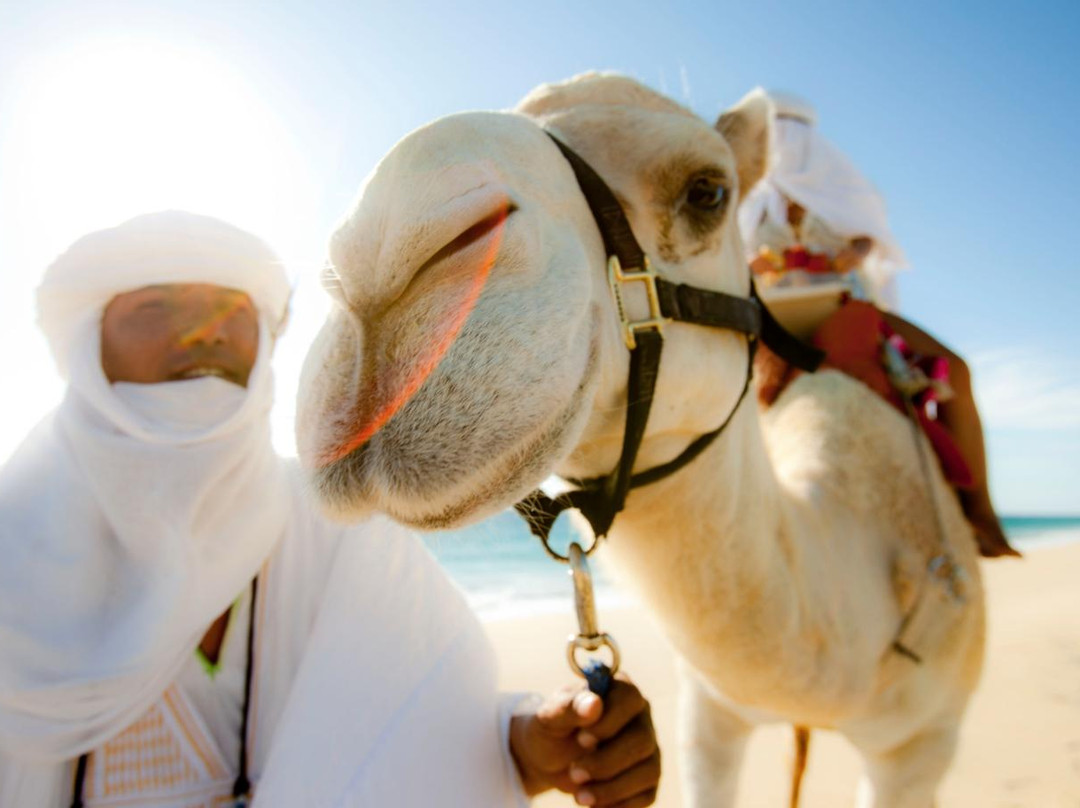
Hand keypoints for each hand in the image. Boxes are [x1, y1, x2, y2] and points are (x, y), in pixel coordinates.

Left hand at [509, 676, 659, 806]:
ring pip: (648, 770)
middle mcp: (639, 716)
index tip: (581, 739)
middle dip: (607, 762)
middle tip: (574, 772)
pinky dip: (620, 805)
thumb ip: (569, 707)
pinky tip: (594, 806)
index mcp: (619, 690)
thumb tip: (594, 703)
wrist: (548, 757)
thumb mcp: (549, 716)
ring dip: (613, 789)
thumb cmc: (551, 729)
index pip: (629, 699)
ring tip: (580, 797)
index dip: (609, 722)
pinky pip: (646, 795)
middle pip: (641, 740)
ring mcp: (647, 748)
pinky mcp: (646, 778)